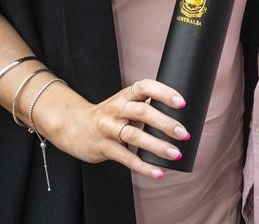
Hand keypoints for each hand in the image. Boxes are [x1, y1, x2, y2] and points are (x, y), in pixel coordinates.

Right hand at [39, 78, 189, 178]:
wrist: (74, 127)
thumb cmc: (109, 116)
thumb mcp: (123, 104)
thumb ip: (144, 105)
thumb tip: (178, 114)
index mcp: (125, 95)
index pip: (145, 87)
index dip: (164, 93)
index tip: (181, 102)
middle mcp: (116, 108)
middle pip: (142, 111)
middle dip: (165, 123)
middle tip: (184, 133)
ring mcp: (109, 128)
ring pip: (134, 135)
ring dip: (157, 146)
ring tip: (176, 153)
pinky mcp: (104, 147)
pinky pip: (126, 158)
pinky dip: (143, 166)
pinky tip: (158, 172)